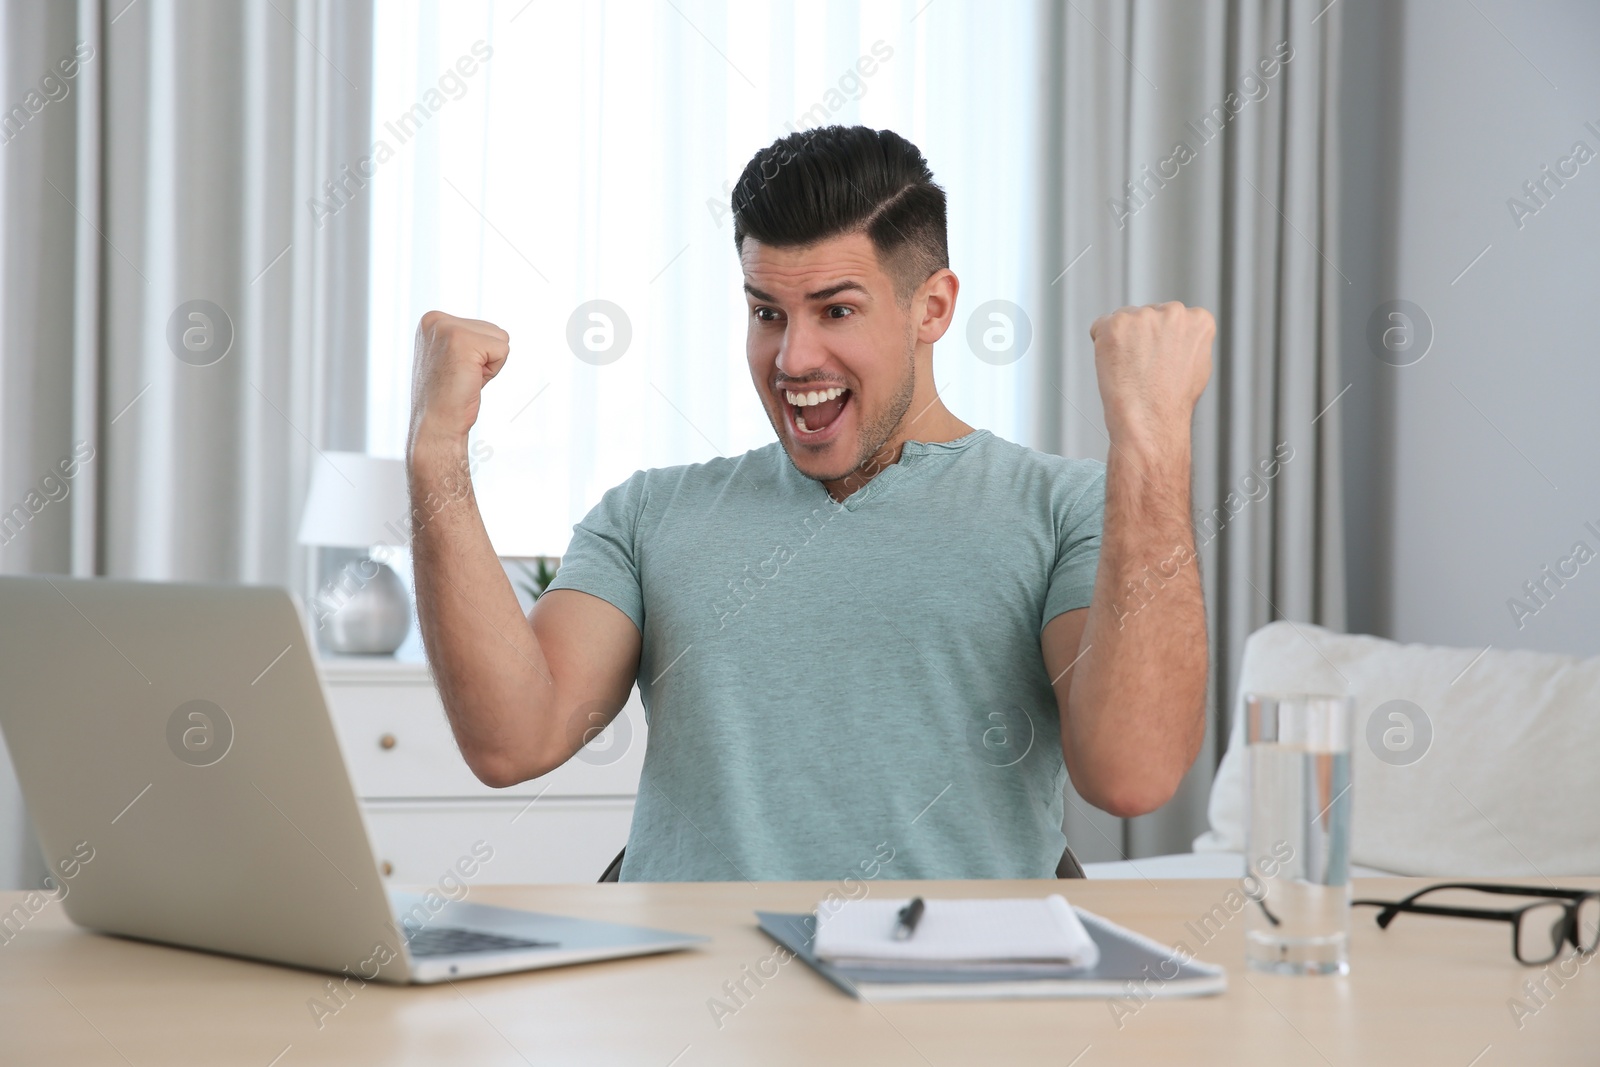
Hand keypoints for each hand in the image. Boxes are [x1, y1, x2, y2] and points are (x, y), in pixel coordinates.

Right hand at [408, 311, 509, 454]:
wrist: (437, 423)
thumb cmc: (448, 396)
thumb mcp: (452, 356)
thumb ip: (467, 338)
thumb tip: (496, 333)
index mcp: (432, 321)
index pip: (482, 327)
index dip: (479, 354)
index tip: (457, 370)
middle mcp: (436, 321)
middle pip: (493, 330)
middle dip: (486, 358)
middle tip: (463, 376)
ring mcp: (447, 329)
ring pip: (500, 338)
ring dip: (490, 364)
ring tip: (466, 377)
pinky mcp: (462, 341)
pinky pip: (503, 350)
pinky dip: (493, 370)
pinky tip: (470, 380)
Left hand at [1088, 302, 1213, 448]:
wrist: (1150, 419)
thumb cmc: (1172, 401)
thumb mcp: (1199, 364)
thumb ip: (1190, 339)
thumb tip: (1179, 331)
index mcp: (1198, 319)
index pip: (1171, 317)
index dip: (1162, 342)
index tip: (1162, 362)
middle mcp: (1174, 311)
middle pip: (1147, 315)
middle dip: (1142, 337)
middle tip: (1145, 369)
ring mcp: (1144, 316)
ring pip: (1124, 320)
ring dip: (1122, 341)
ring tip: (1132, 370)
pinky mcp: (1117, 324)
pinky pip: (1100, 328)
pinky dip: (1101, 345)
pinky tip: (1115, 365)